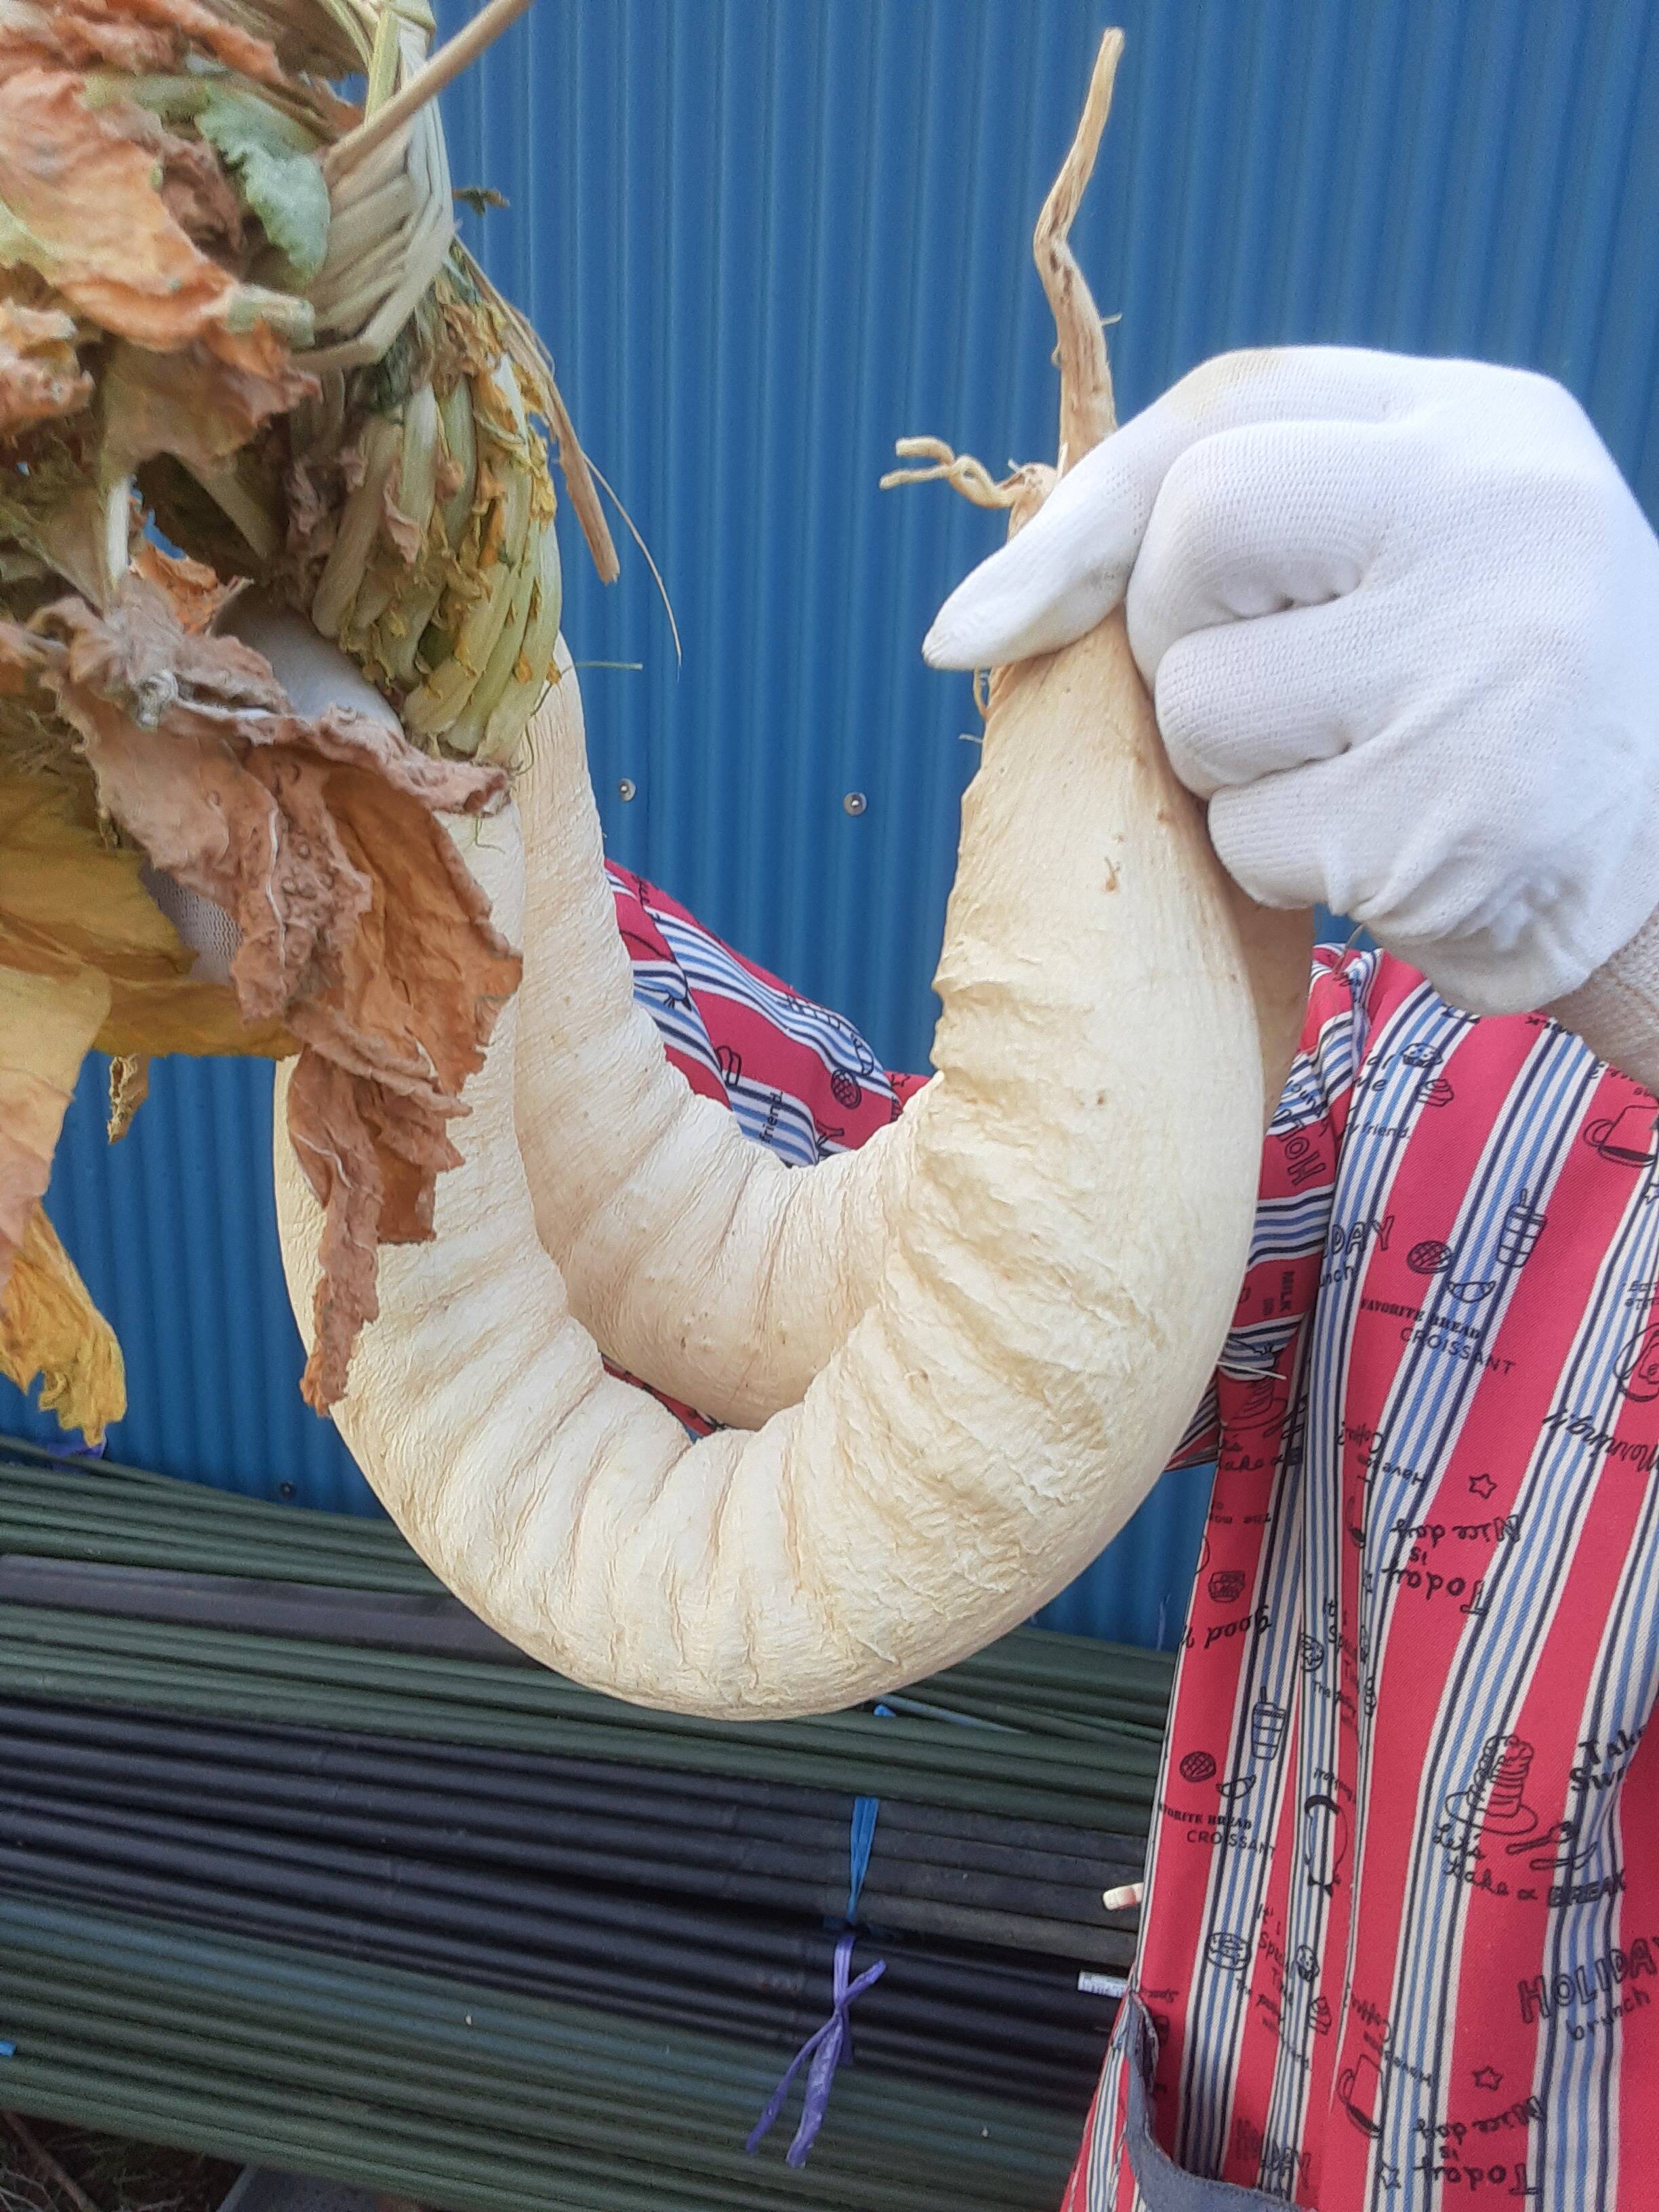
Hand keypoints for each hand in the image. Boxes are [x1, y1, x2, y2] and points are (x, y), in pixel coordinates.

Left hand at [924, 347, 1658, 1017]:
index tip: (983, 619)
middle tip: (1285, 691)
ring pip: (1200, 708)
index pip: (1223, 412)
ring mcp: (1483, 667)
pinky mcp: (1445, 822)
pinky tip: (1383, 850)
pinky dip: (1279, 865)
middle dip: (1179, 640)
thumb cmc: (1490, 697)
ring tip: (1357, 771)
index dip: (1089, 518)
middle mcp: (1499, 516)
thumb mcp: (1399, 553)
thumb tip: (970, 620)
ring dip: (1230, 770)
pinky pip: (1248, 838)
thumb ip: (1228, 524)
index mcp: (1484, 425)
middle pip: (1191, 543)